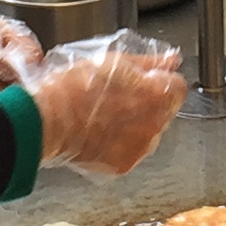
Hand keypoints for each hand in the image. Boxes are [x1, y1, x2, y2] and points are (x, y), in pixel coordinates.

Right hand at [28, 37, 187, 176]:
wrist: (46, 120)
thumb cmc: (74, 88)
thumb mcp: (114, 62)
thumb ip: (149, 62)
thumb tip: (171, 60)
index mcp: (157, 96)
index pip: (178, 87)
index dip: (159, 81)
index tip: (143, 81)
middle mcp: (154, 126)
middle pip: (163, 111)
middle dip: (147, 103)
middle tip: (117, 97)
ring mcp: (139, 148)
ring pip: (148, 133)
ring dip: (134, 124)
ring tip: (104, 115)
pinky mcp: (122, 165)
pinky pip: (130, 151)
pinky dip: (119, 143)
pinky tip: (99, 132)